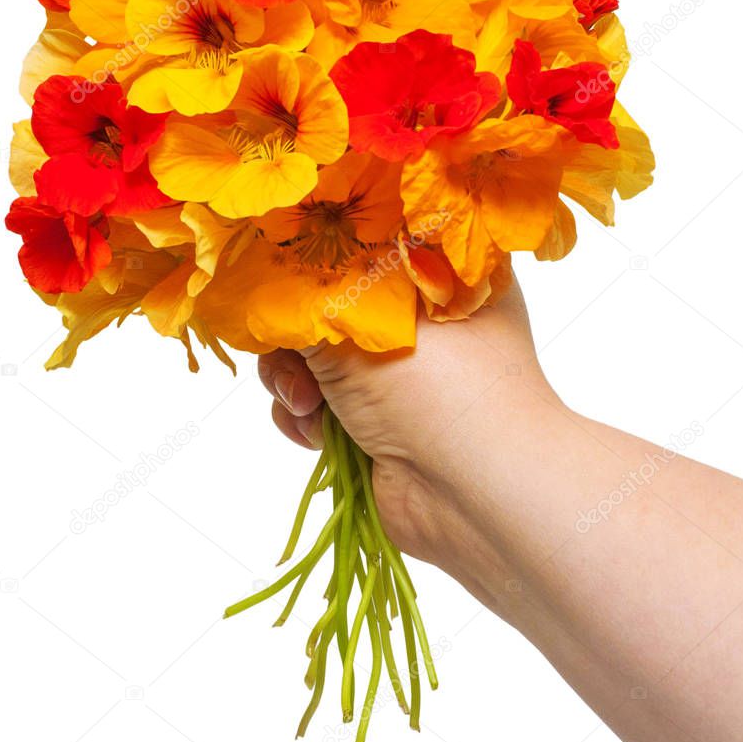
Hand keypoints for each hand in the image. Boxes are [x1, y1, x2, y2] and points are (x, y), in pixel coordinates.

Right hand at [258, 272, 561, 577]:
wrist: (475, 497)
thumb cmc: (443, 389)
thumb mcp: (365, 327)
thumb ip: (308, 299)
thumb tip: (267, 280)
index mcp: (444, 276)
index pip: (370, 244)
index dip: (326, 256)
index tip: (291, 273)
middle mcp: (422, 322)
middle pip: (331, 304)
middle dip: (300, 333)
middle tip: (297, 356)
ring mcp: (399, 376)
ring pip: (315, 357)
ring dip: (296, 381)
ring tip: (307, 404)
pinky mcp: (374, 423)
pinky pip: (316, 405)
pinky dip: (306, 418)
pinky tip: (315, 434)